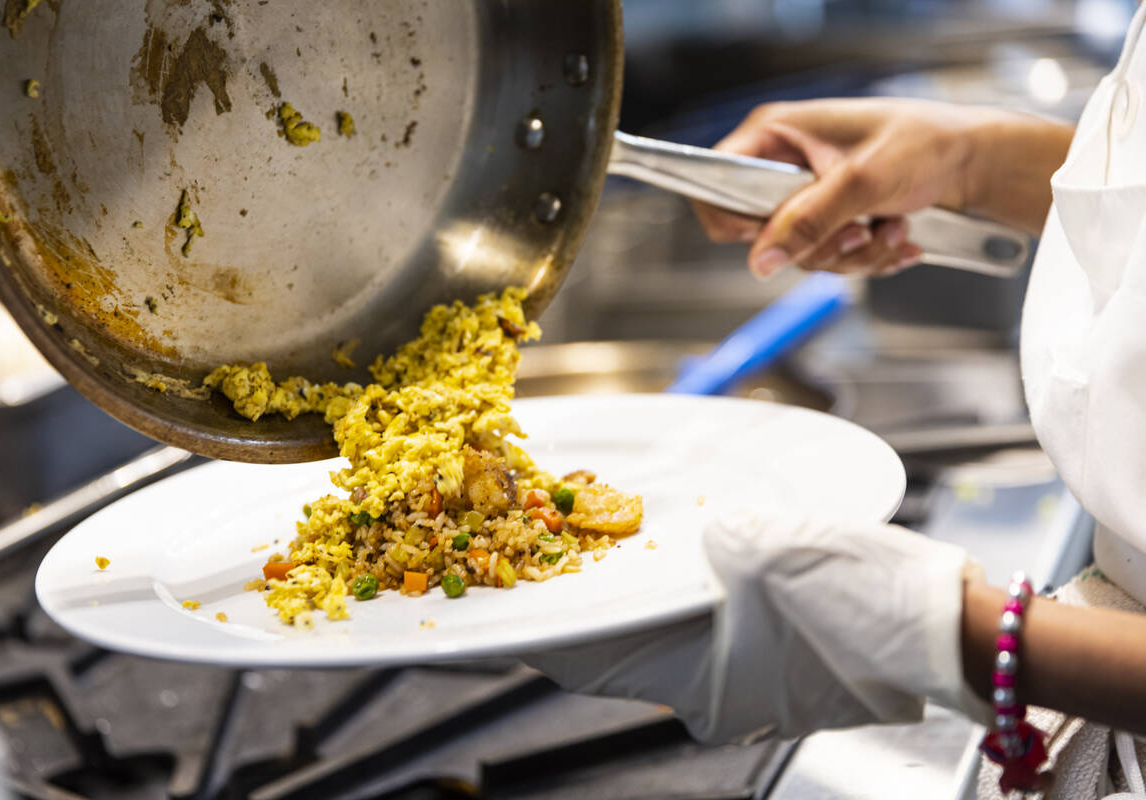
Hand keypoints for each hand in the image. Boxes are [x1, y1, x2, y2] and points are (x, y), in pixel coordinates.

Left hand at [523, 509, 989, 742]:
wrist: (951, 629)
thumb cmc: (877, 597)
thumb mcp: (787, 549)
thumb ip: (722, 540)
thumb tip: (697, 528)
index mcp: (700, 673)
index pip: (589, 655)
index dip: (536, 624)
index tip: (494, 598)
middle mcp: (707, 684)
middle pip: (610, 642)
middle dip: (570, 600)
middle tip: (527, 550)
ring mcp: (733, 672)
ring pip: (648, 631)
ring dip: (616, 592)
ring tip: (580, 541)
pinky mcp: (760, 649)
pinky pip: (691, 622)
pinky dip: (665, 590)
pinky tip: (658, 547)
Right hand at [694, 98, 1063, 278]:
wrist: (974, 162)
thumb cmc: (925, 143)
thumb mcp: (862, 181)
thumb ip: (807, 220)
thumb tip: (762, 259)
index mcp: (776, 135)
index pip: (717, 183)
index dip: (735, 219)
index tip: (770, 236)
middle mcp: (785, 166)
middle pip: (763, 234)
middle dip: (818, 244)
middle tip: (856, 229)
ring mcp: (808, 196)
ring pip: (800, 254)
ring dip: (852, 252)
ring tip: (889, 225)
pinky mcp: (832, 220)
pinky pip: (829, 259)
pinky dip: (867, 257)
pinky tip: (894, 234)